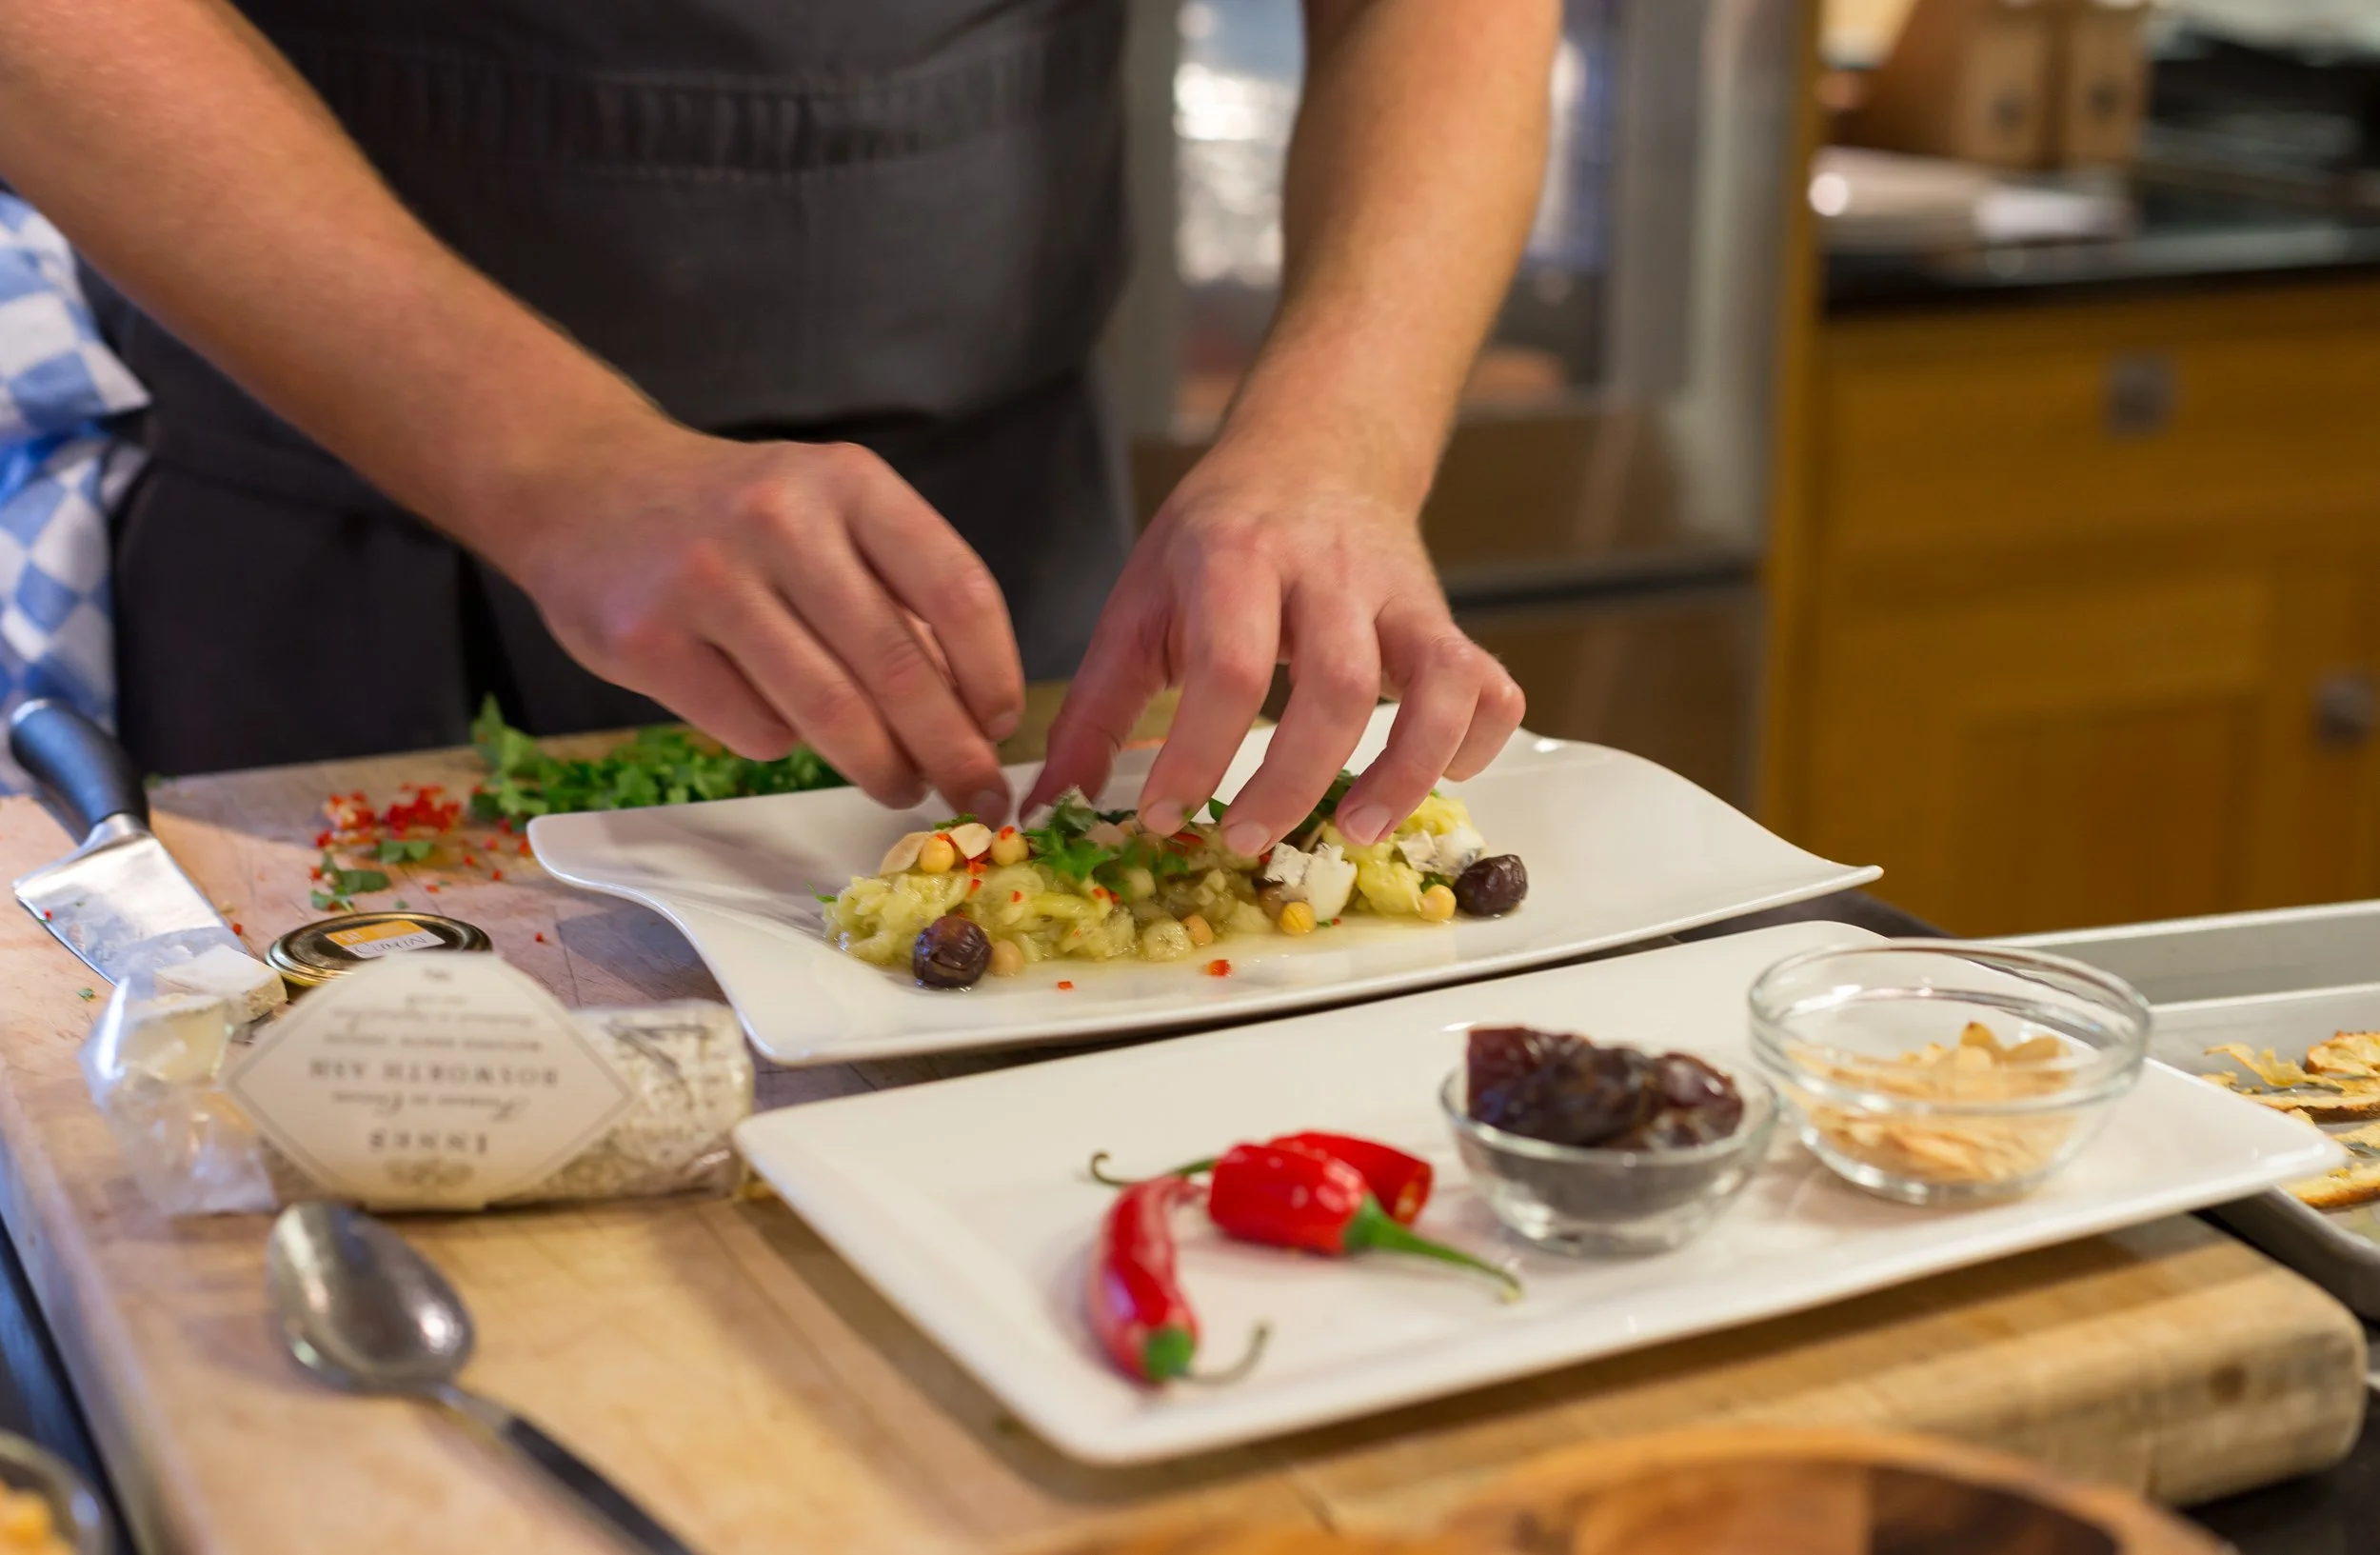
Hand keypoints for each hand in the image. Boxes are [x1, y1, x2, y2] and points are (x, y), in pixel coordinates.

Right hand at [495, 417, 1024, 815]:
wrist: (586, 486)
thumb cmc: (734, 515)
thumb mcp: (827, 513)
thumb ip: (897, 593)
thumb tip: (973, 711)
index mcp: (848, 483)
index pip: (955, 588)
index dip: (993, 673)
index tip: (1003, 726)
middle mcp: (782, 521)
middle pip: (896, 664)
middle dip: (951, 748)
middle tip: (977, 797)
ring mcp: (708, 580)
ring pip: (828, 710)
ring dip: (882, 767)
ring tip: (901, 786)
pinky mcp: (647, 641)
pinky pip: (751, 729)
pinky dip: (784, 745)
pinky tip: (785, 730)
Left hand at [1030, 449, 1523, 850]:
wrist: (1312, 452)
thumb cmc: (1216, 541)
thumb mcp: (1139, 602)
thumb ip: (1096, 707)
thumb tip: (1048, 806)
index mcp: (1236, 560)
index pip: (1229, 665)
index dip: (1198, 752)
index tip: (1162, 814)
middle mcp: (1327, 573)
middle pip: (1336, 684)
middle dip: (1293, 779)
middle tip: (1244, 841)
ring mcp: (1399, 597)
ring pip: (1435, 683)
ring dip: (1405, 771)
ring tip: (1358, 832)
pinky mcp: (1445, 621)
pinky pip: (1490, 684)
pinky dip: (1477, 742)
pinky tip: (1435, 781)